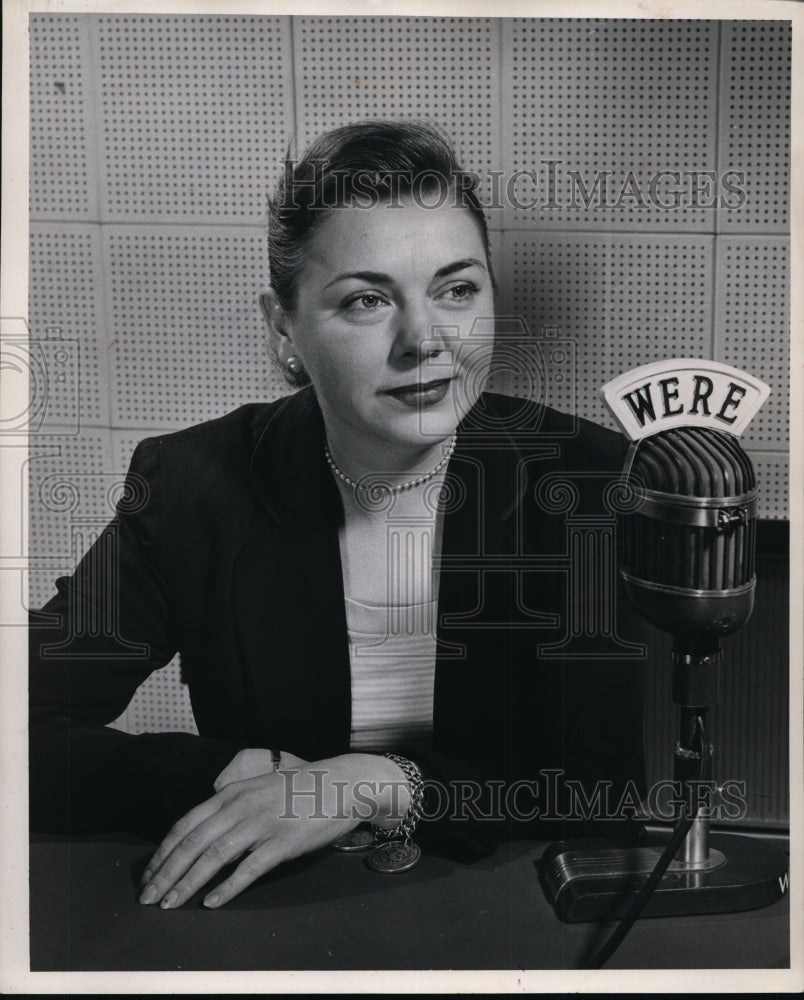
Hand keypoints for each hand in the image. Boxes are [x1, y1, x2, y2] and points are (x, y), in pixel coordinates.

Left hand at [138, 753, 408, 908]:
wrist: (340, 783)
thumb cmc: (299, 789)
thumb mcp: (257, 789)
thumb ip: (231, 806)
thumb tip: (203, 832)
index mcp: (232, 793)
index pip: (186, 824)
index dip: (164, 852)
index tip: (149, 875)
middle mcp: (241, 806)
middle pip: (193, 843)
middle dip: (166, 872)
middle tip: (149, 897)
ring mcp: (262, 823)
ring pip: (214, 856)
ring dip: (188, 883)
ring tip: (170, 904)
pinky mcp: (283, 842)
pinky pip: (249, 867)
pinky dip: (227, 886)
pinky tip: (213, 902)